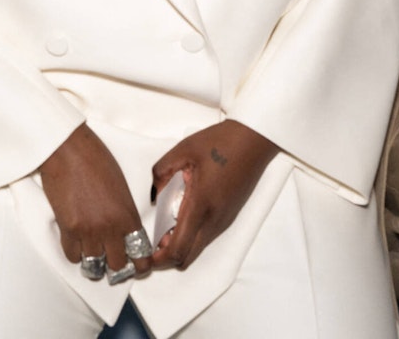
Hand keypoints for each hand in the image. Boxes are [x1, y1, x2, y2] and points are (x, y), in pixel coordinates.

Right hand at [39, 123, 150, 280]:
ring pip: (95, 266)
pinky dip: (76, 255)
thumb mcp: (122, 185)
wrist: (68, 149)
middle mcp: (111, 227)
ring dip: (96, 264)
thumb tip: (124, 227)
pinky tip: (78, 246)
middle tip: (114, 264)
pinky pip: (73, 256)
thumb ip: (125, 210)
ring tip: (95, 260)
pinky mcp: (68, 229)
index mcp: (128, 215)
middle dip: (118, 267)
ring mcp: (88, 230)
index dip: (141, 264)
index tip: (139, 267)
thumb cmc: (96, 158)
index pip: (141, 252)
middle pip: (119, 265)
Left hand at [149, 120, 277, 270]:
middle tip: (153, 242)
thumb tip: (154, 196)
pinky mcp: (228, 216)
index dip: (159, 258)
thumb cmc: (219, 143)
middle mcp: (214, 220)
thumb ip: (161, 174)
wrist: (253, 140)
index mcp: (200, 205)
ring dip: (179, 245)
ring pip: (197, 248)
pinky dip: (190, 236)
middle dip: (166, 256)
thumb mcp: (182, 151)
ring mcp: (223, 220)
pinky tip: (182, 214)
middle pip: (187, 257)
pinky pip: (206, 236)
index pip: (178, 249)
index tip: (145, 254)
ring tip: (165, 225)